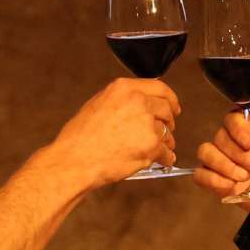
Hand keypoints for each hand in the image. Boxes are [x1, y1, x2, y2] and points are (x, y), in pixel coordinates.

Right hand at [51, 77, 181, 187]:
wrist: (76, 160)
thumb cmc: (80, 136)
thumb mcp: (98, 104)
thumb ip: (122, 99)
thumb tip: (139, 103)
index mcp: (125, 88)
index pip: (160, 87)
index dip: (170, 99)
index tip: (174, 107)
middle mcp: (139, 102)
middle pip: (167, 110)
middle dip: (169, 122)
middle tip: (166, 131)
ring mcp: (147, 124)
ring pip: (167, 133)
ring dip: (166, 142)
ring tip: (158, 150)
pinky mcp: (152, 146)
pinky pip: (166, 153)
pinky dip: (165, 158)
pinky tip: (160, 161)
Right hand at [193, 109, 249, 234]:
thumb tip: (248, 126)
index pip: (232, 118)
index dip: (237, 129)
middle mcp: (235, 142)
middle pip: (219, 136)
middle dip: (238, 153)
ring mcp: (225, 162)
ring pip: (205, 153)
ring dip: (224, 165)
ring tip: (246, 177)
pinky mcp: (219, 183)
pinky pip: (201, 176)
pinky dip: (214, 180)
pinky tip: (232, 186)